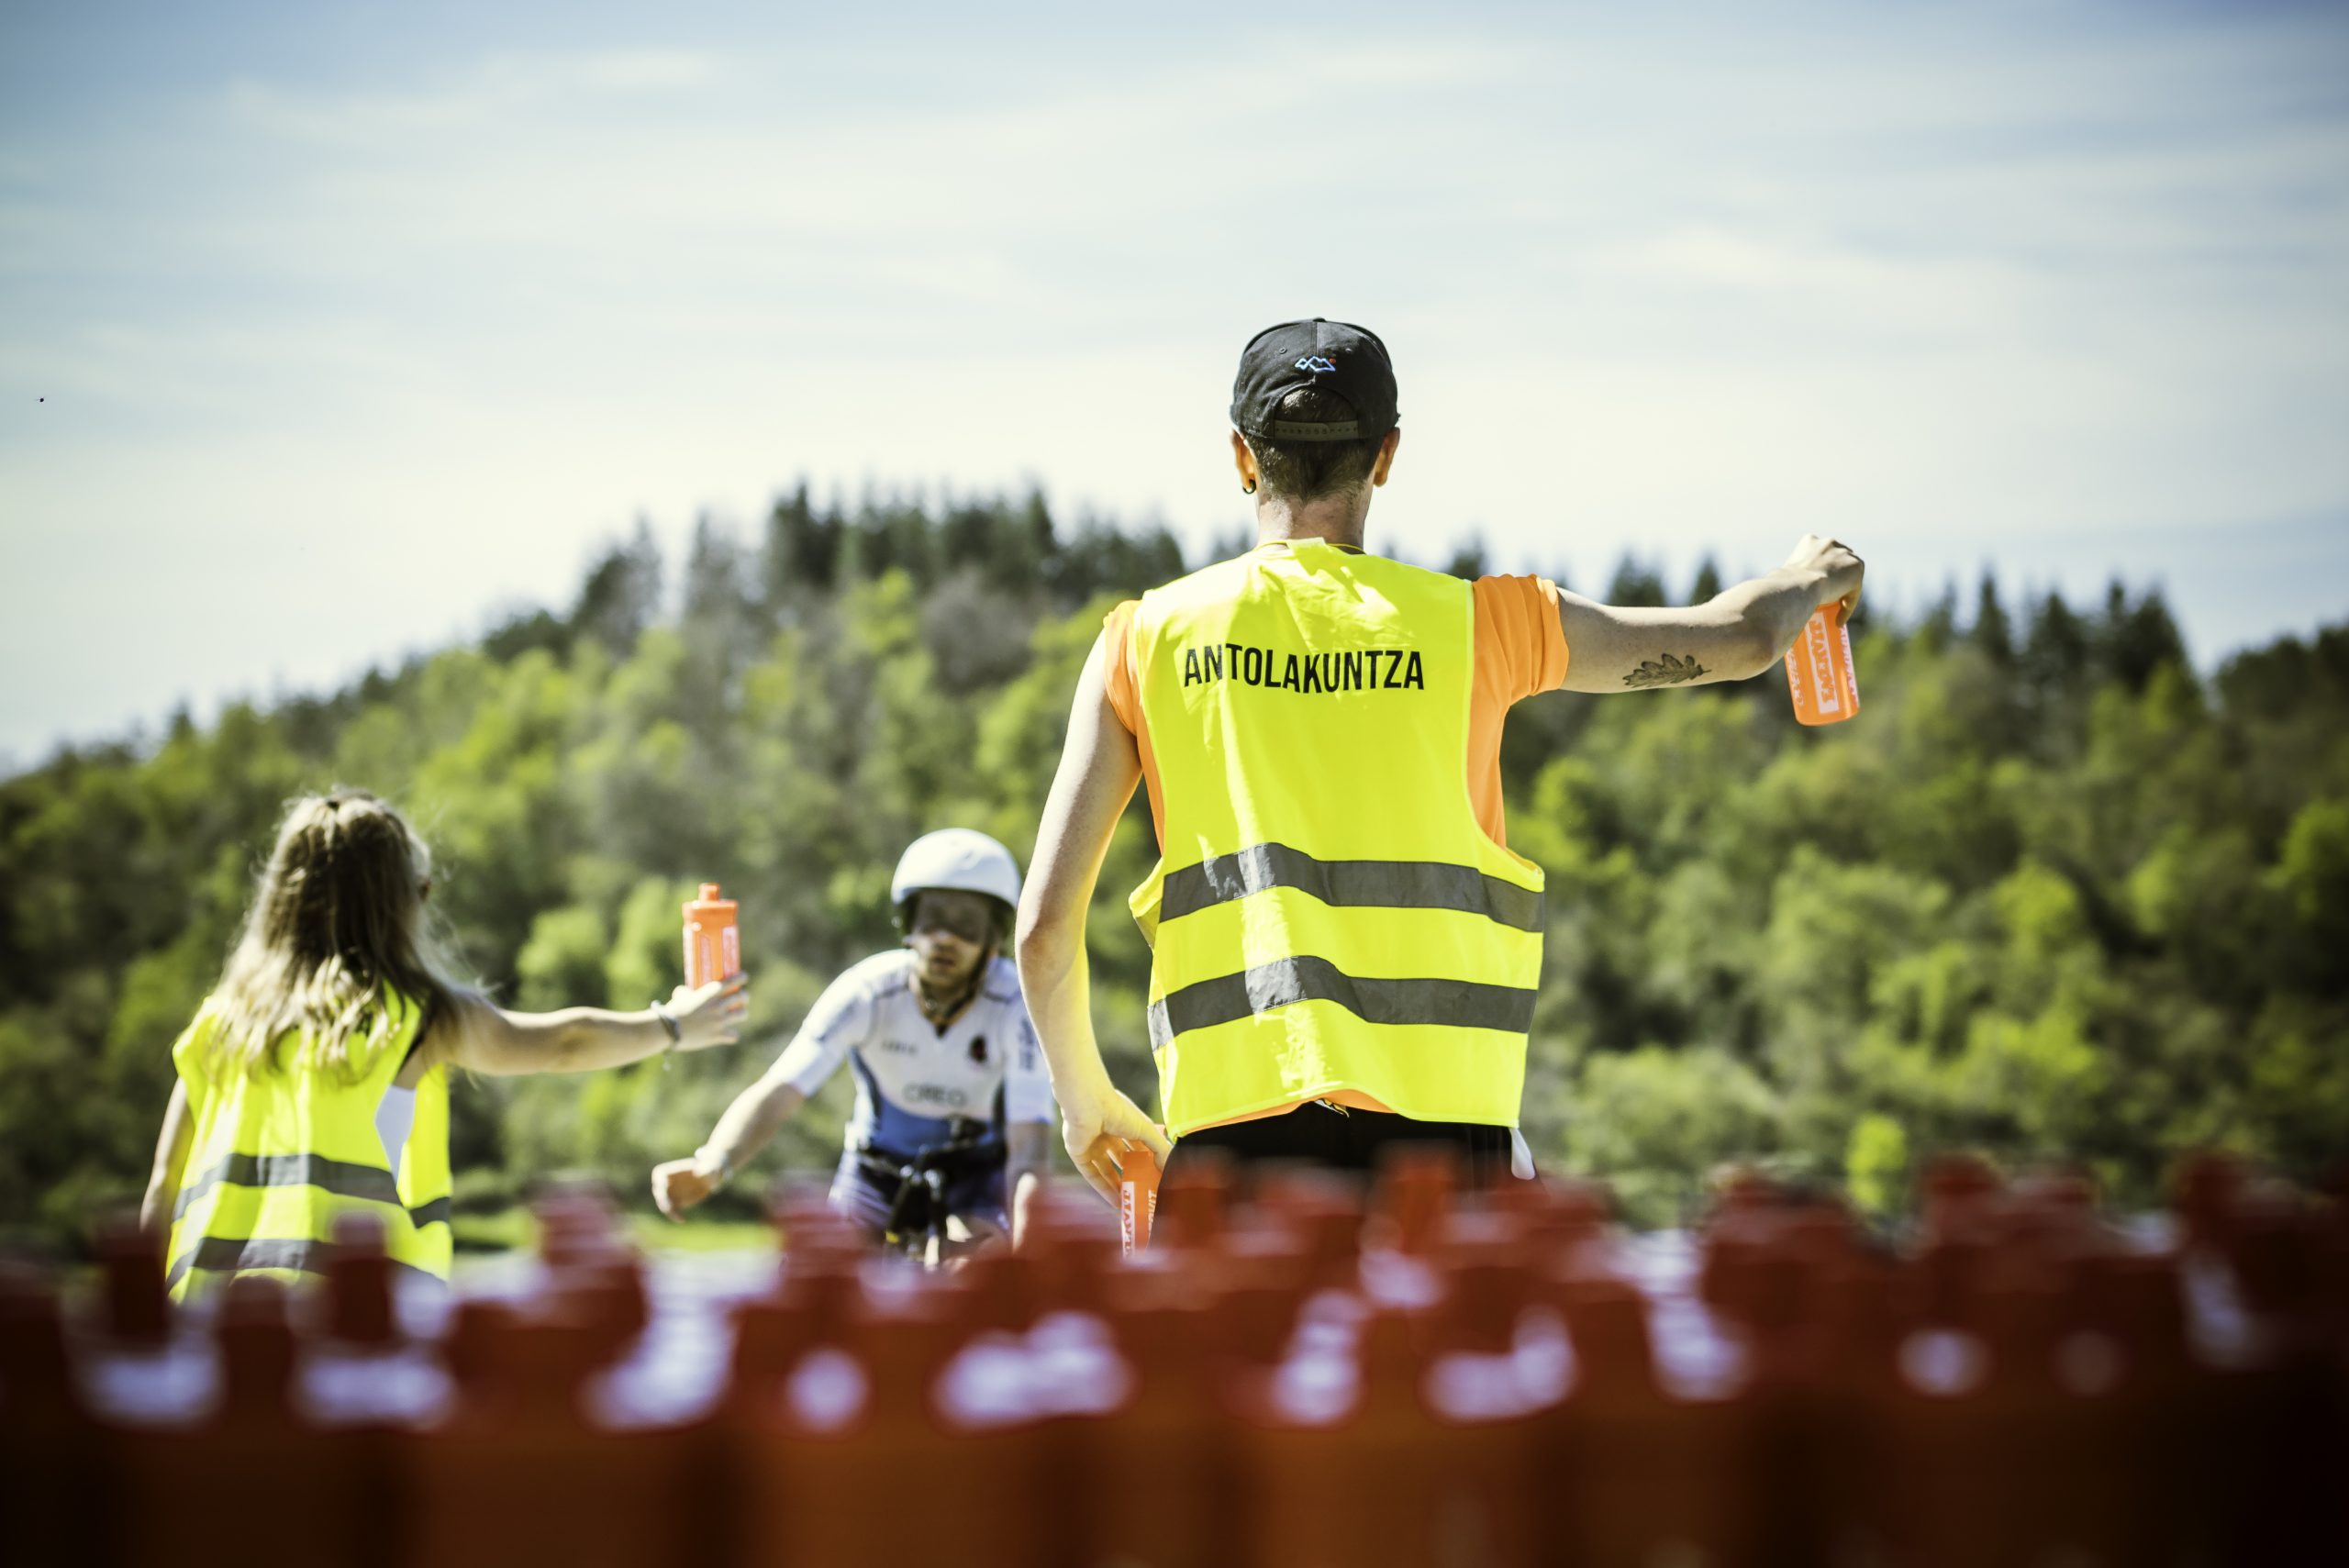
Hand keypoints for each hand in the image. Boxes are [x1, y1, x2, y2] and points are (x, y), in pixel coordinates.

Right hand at [651, 1156, 718, 1220]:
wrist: (710, 1177)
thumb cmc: (709, 1168)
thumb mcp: (709, 1168)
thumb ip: (705, 1170)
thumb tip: (699, 1173)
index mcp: (669, 1170)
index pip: (658, 1177)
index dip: (659, 1184)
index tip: (663, 1190)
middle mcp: (666, 1182)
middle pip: (659, 1193)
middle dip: (662, 1201)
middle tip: (669, 1209)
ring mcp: (670, 1193)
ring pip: (663, 1205)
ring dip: (669, 1212)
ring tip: (680, 1218)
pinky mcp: (675, 1202)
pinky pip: (671, 1211)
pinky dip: (674, 1216)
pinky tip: (683, 1220)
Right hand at [667, 973, 748, 1051]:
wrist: (669, 1029)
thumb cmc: (673, 1011)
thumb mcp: (680, 996)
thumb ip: (686, 992)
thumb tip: (685, 991)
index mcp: (711, 993)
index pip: (734, 981)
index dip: (742, 978)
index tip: (744, 977)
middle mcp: (719, 1005)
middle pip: (743, 997)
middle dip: (744, 997)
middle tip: (742, 998)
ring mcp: (720, 1021)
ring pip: (742, 1015)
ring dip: (741, 1014)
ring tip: (738, 1015)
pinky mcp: (718, 1035)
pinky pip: (734, 1035)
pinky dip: (732, 1035)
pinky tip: (730, 1035)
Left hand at [1060, 1087, 1171, 1203]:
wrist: (1087, 1105)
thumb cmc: (1119, 1112)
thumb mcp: (1147, 1131)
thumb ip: (1160, 1150)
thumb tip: (1171, 1169)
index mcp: (1125, 1124)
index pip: (1138, 1147)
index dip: (1147, 1162)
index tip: (1156, 1179)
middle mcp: (1108, 1134)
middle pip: (1122, 1160)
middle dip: (1132, 1176)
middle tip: (1144, 1195)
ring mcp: (1093, 1144)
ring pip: (1106, 1170)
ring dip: (1117, 1186)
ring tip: (1130, 1204)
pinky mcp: (1079, 1154)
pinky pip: (1092, 1175)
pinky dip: (1103, 1189)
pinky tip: (1115, 1202)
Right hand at [1781, 534, 1864, 620]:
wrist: (1800, 584)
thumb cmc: (1783, 585)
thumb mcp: (1779, 578)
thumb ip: (1778, 582)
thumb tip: (1766, 600)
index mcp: (1809, 541)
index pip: (1819, 557)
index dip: (1818, 574)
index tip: (1813, 592)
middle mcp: (1829, 542)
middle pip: (1836, 564)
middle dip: (1834, 581)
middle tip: (1825, 602)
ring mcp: (1845, 553)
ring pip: (1848, 576)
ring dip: (1844, 593)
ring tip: (1834, 613)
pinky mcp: (1856, 567)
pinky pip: (1854, 590)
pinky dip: (1848, 606)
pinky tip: (1838, 620)